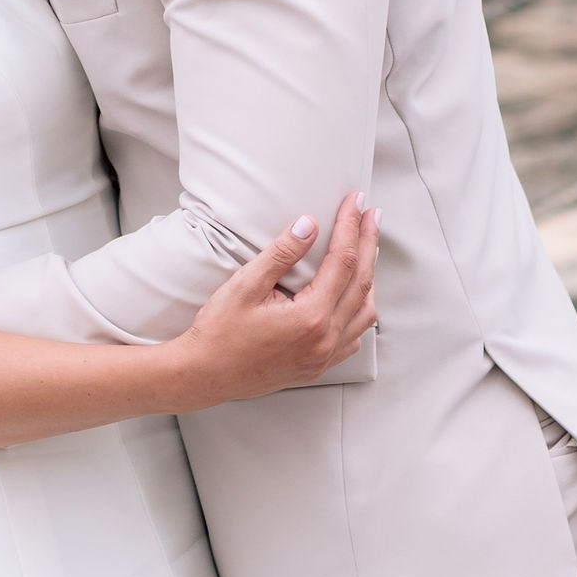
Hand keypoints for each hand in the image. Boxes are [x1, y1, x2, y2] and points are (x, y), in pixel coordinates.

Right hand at [172, 200, 377, 406]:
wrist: (204, 376)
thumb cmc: (219, 333)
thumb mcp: (245, 286)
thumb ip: (281, 254)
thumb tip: (309, 225)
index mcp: (311, 317)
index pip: (343, 261)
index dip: (351, 226)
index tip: (356, 201)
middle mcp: (325, 339)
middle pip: (362, 282)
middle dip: (369, 243)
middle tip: (372, 215)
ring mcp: (324, 356)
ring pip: (365, 313)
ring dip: (369, 278)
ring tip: (365, 250)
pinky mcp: (317, 366)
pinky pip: (353, 337)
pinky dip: (359, 311)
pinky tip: (350, 297)